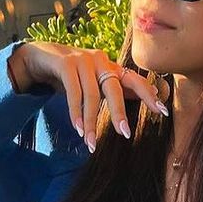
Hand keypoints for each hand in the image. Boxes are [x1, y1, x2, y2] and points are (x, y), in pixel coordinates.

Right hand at [7, 42, 167, 151]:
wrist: (40, 57)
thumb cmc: (71, 74)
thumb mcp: (95, 82)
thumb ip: (117, 89)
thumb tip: (148, 94)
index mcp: (111, 67)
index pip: (135, 80)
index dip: (148, 94)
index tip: (162, 111)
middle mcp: (101, 61)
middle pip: (114, 89)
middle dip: (119, 113)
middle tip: (124, 134)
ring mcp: (83, 60)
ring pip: (92, 95)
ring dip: (90, 122)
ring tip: (91, 143)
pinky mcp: (65, 64)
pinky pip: (73, 92)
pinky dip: (75, 112)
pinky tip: (77, 128)